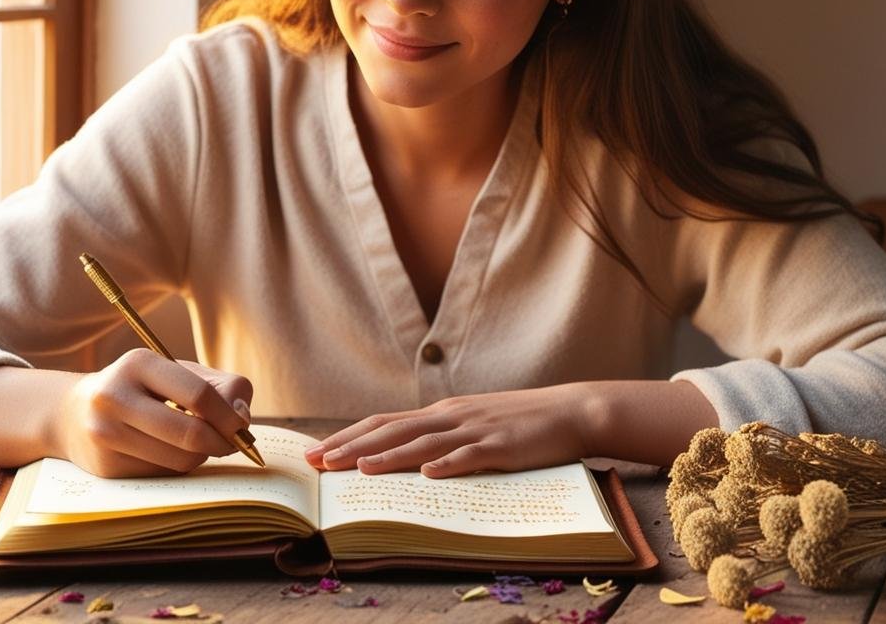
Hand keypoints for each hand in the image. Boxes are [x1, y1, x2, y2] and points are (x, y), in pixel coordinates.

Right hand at [53, 348, 253, 477]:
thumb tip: (242, 419)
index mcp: (138, 363)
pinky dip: (177, 466)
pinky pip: (163, 474)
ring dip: (201, 456)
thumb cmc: (141, 388)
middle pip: (190, 434)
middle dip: (222, 442)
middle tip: (232, 443)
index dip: (229, 415)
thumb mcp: (176, 372)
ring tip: (197, 443)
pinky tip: (167, 451)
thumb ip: (219, 387)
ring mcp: (106, 434)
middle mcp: (115, 397)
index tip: (243, 426)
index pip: (199, 395)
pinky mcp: (105, 466)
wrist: (73, 413)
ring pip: (180, 460)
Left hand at [304, 384, 604, 477]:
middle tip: (318, 463)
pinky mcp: (502, 445)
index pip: (384, 422)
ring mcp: (475, 429)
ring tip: (357, 470)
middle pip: (393, 429)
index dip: (348, 436)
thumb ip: (440, 436)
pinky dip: (449, 464)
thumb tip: (405, 457)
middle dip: (352, 446)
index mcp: (441, 412)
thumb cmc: (519, 423)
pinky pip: (472, 455)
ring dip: (389, 456)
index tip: (316, 450)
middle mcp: (451, 416)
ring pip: (424, 443)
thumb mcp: (472, 424)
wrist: (570, 411)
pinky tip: (429, 474)